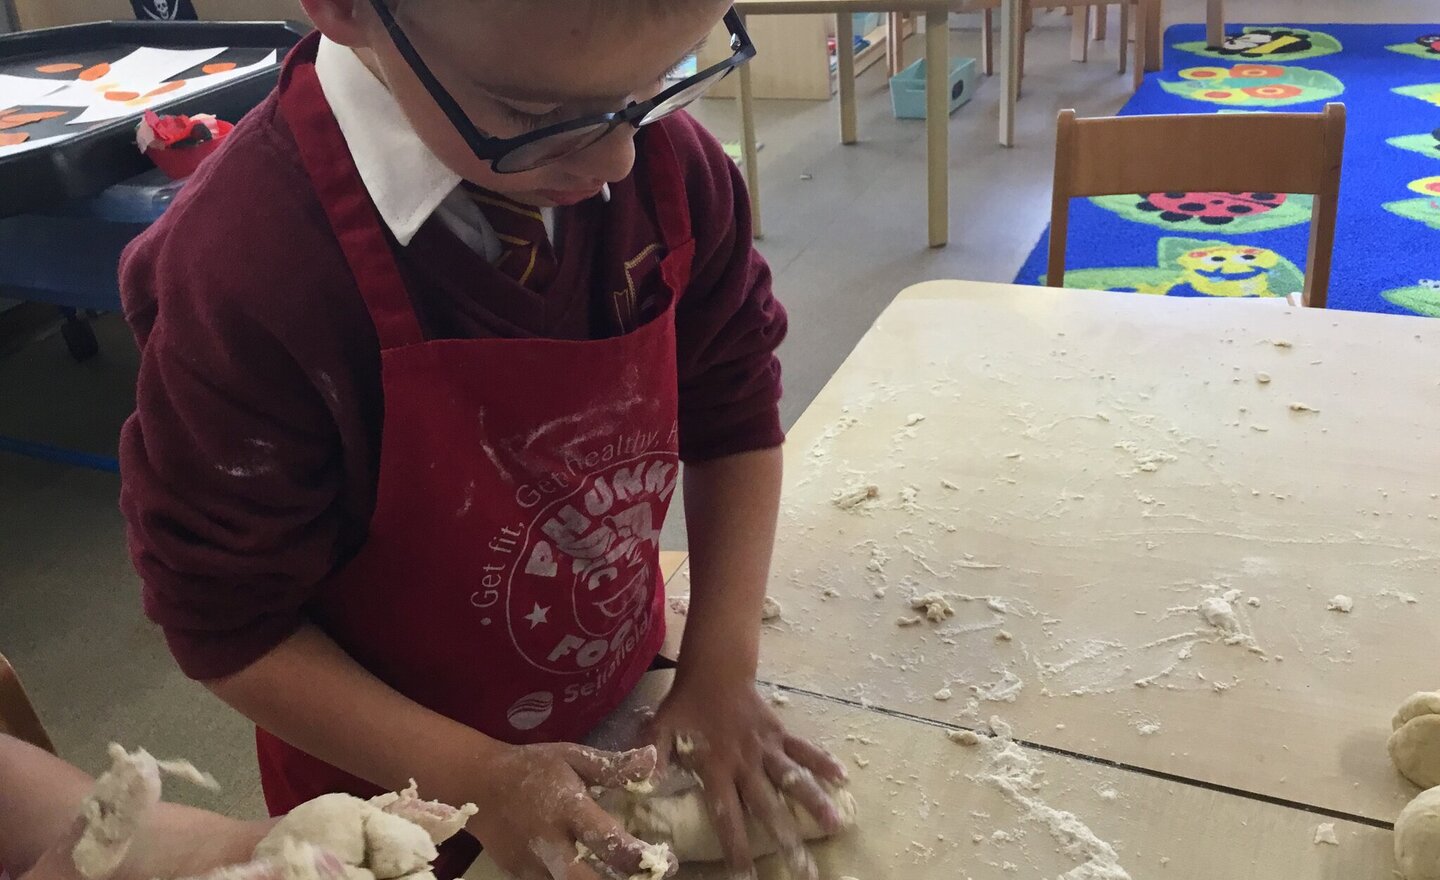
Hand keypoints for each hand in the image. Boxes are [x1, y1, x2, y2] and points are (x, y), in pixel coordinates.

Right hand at [467, 743, 672, 879]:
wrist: (478, 784)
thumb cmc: (533, 768)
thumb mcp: (573, 758)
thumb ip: (614, 767)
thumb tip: (653, 759)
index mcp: (567, 808)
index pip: (608, 841)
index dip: (641, 857)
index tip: (667, 860)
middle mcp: (549, 842)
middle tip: (649, 877)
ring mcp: (532, 864)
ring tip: (624, 876)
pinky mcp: (520, 876)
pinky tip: (591, 872)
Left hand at [647, 679, 847, 879]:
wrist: (712, 671)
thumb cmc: (684, 708)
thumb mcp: (659, 732)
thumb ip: (652, 759)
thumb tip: (642, 786)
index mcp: (716, 768)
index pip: (727, 814)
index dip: (736, 846)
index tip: (746, 875)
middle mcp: (745, 762)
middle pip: (767, 805)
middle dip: (785, 838)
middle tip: (803, 867)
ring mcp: (766, 747)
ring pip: (793, 778)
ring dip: (814, 801)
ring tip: (834, 824)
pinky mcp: (779, 733)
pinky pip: (803, 749)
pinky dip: (822, 761)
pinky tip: (842, 777)